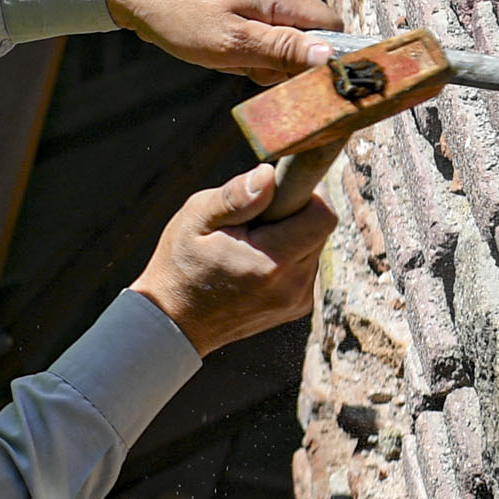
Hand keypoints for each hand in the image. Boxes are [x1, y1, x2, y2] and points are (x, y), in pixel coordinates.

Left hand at [104, 0, 335, 81]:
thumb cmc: (179, 16)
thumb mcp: (233, 44)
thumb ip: (283, 50)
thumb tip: (330, 56)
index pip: (332, 27)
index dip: (322, 58)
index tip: (291, 76)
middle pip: (307, 34)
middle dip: (282, 61)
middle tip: (244, 67)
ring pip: (281, 35)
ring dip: (258, 56)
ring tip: (223, 55)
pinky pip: (259, 27)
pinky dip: (243, 45)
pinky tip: (216, 46)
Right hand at [134, 164, 338, 354]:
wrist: (175, 323)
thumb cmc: (180, 265)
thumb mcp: (196, 219)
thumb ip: (235, 196)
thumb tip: (269, 175)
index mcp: (270, 262)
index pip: (322, 215)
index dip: (307, 192)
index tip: (278, 189)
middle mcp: (292, 285)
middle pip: (320, 228)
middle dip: (294, 213)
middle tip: (254, 218)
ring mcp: (297, 300)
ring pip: (314, 246)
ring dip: (291, 234)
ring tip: (250, 243)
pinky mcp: (298, 306)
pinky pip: (306, 266)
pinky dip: (288, 255)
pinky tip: (255, 261)